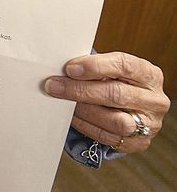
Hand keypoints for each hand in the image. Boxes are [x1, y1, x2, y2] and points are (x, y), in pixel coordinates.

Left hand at [45, 51, 169, 151]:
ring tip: (63, 102)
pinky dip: (87, 126)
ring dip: (84, 111)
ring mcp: (150, 124)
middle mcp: (155, 100)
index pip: (124, 66)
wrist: (132, 107)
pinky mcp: (140, 143)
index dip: (94, 66)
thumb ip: (94, 67)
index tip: (69, 68)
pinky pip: (110, 138)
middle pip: (116, 94)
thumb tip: (63, 69)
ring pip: (116, 121)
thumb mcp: (112, 69)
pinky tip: (73, 117)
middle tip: (55, 86)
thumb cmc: (118, 82)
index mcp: (150, 74)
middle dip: (80, 90)